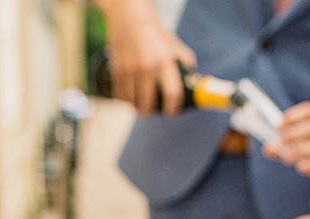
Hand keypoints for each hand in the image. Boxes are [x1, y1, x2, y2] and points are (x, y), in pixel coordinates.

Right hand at [103, 0, 195, 114]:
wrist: (129, 14)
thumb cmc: (153, 30)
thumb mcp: (173, 44)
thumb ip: (184, 60)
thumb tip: (192, 76)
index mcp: (164, 62)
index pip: (172, 94)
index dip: (172, 108)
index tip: (171, 111)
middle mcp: (147, 67)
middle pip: (148, 104)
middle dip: (150, 112)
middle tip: (151, 111)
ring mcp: (130, 69)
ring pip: (132, 102)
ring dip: (135, 107)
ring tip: (138, 105)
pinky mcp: (116, 68)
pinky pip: (119, 94)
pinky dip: (124, 99)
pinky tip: (127, 98)